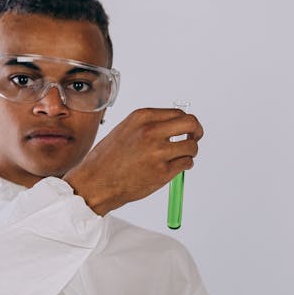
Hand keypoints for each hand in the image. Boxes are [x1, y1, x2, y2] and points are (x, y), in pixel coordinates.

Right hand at [62, 107, 202, 214]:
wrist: (96, 181)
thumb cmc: (108, 158)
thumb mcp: (126, 130)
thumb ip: (148, 126)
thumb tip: (173, 126)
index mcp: (142, 117)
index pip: (178, 113)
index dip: (186, 122)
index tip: (188, 129)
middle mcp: (151, 131)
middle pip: (191, 124)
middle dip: (197, 131)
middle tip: (195, 138)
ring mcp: (158, 152)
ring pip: (192, 146)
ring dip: (191, 151)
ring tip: (180, 157)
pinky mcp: (162, 171)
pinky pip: (186, 163)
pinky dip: (184, 165)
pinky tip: (173, 167)